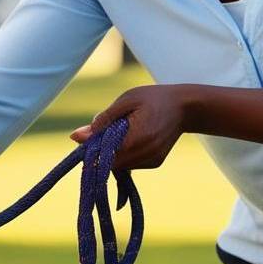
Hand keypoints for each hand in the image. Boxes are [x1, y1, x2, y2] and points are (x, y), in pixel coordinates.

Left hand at [69, 84, 191, 169]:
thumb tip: (77, 136)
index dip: (93, 149)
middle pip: (112, 163)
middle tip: (105, 131)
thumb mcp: (126, 101)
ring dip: (114, 153)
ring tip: (123, 130)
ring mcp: (152, 160)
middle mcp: (147, 154)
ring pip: (121, 165)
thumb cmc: (153, 98)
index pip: (106, 155)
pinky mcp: (156, 163)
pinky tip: (132, 137)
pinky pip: (132, 164)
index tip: (89, 139)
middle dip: (103, 151)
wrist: (185, 107)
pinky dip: (126, 154)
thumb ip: (103, 120)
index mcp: (138, 138)